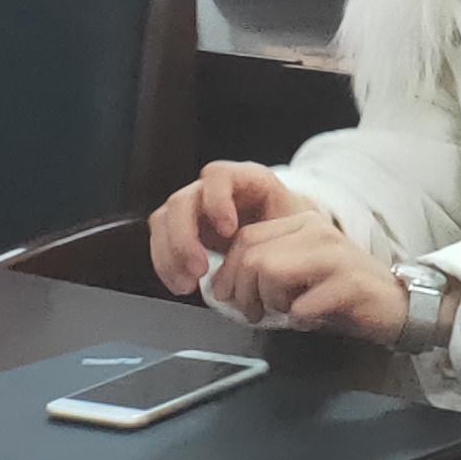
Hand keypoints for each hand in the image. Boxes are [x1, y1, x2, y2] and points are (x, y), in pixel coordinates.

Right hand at [149, 161, 307, 294]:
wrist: (286, 236)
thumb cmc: (293, 228)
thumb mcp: (299, 223)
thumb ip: (286, 231)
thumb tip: (276, 256)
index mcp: (244, 179)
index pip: (218, 175)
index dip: (217, 200)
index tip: (228, 230)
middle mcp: (213, 189)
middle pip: (183, 200)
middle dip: (185, 237)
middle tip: (199, 269)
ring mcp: (194, 208)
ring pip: (164, 219)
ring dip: (170, 255)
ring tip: (188, 284)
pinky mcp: (182, 228)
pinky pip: (161, 241)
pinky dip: (166, 265)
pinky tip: (182, 284)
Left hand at [215, 209, 406, 340]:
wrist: (398, 305)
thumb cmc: (343, 293)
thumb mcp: (300, 271)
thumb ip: (265, 268)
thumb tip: (221, 286)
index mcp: (301, 222)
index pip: (245, 238)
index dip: (228, 273)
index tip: (228, 298)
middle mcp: (316, 231)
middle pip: (253, 256)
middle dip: (243, 292)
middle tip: (254, 313)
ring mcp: (334, 255)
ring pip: (270, 272)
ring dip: (270, 303)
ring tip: (287, 312)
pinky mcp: (348, 283)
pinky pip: (301, 305)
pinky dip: (299, 320)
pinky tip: (312, 319)